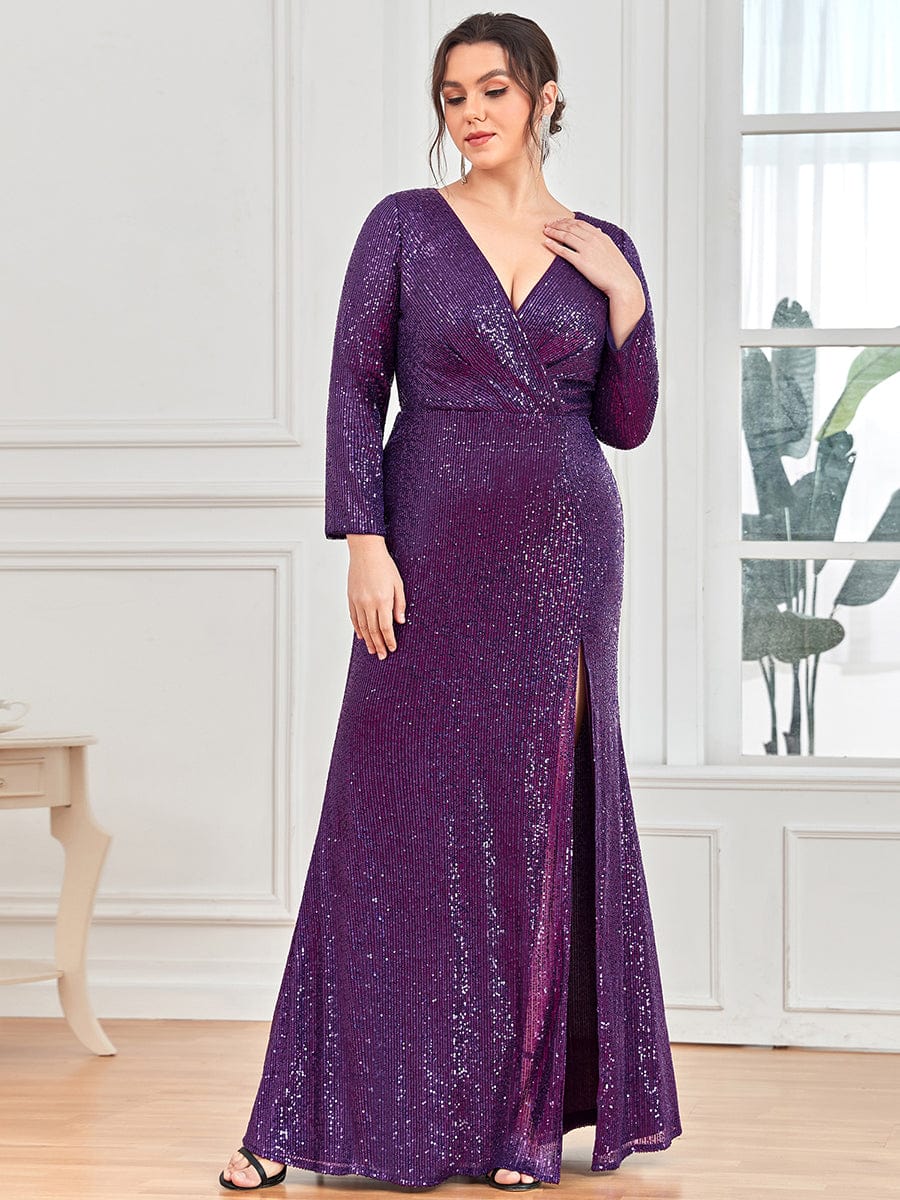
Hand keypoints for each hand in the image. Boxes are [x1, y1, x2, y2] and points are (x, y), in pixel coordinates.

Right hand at [346, 535, 405, 659]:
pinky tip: (362, 636)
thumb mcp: (398, 584)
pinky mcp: (351, 598)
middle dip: (378, 645)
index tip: (392, 648)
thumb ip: (400, 604)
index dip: (389, 640)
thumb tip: (400, 622)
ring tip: (372, 650)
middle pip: (373, 630)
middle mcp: (368, 603)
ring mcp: (358, 601)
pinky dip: (358, 629)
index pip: (385, 627)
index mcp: (382, 600)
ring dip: (368, 640)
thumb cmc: (384, 565)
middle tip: (382, 656)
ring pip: (362, 627)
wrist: (366, 552)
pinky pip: (354, 618)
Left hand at [543, 217, 645, 346]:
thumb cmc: (617, 269)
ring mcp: (587, 250)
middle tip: (548, 224)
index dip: (567, 221)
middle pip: (571, 227)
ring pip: (566, 236)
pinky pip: (564, 251)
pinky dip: (554, 246)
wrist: (622, 282)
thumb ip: (602, 239)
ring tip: (545, 231)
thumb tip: (597, 231)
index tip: (559, 221)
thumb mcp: (611, 248)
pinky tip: (547, 243)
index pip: (580, 223)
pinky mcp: (581, 262)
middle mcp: (593, 240)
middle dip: (558, 224)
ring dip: (554, 232)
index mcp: (600, 236)